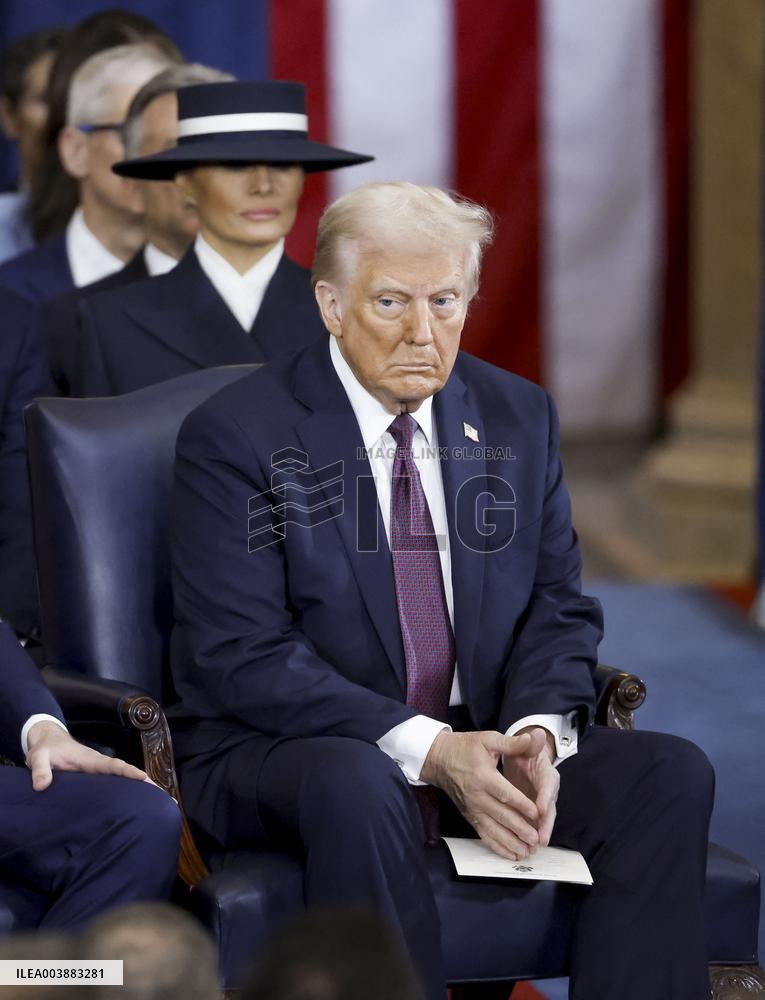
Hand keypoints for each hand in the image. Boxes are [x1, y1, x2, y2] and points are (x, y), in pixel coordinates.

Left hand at [25, 721, 147, 791]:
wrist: (49, 741)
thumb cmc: (46, 749)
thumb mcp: (39, 757)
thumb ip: (40, 770)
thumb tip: (42, 786)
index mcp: (90, 759)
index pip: (113, 765)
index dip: (128, 771)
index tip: (144, 778)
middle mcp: (99, 764)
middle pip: (125, 772)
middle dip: (145, 781)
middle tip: (163, 795)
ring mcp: (99, 770)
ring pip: (123, 778)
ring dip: (141, 787)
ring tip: (159, 800)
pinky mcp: (96, 776)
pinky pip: (116, 782)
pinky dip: (129, 789)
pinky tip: (138, 801)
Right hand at [420, 729, 544, 859]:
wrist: (439, 759)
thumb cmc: (466, 747)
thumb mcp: (489, 739)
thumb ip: (512, 743)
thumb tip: (534, 737)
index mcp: (483, 776)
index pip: (506, 794)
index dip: (522, 805)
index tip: (537, 814)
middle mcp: (477, 796)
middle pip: (501, 815)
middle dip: (519, 829)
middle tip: (536, 839)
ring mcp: (472, 808)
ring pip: (493, 829)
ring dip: (510, 842)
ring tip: (527, 851)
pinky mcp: (469, 816)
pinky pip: (483, 834)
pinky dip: (497, 846)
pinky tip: (511, 854)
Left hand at [502, 726, 559, 847]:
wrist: (526, 759)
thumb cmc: (526, 752)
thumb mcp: (526, 746)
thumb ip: (531, 742)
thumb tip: (538, 733)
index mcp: (547, 775)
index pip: (549, 786)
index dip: (546, 798)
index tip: (541, 809)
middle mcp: (548, 793)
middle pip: (549, 810)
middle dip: (545, 825)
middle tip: (540, 840)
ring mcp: (541, 804)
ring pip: (542, 822)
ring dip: (537, 836)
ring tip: (532, 850)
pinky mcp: (532, 812)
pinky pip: (532, 825)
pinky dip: (528, 837)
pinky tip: (522, 848)